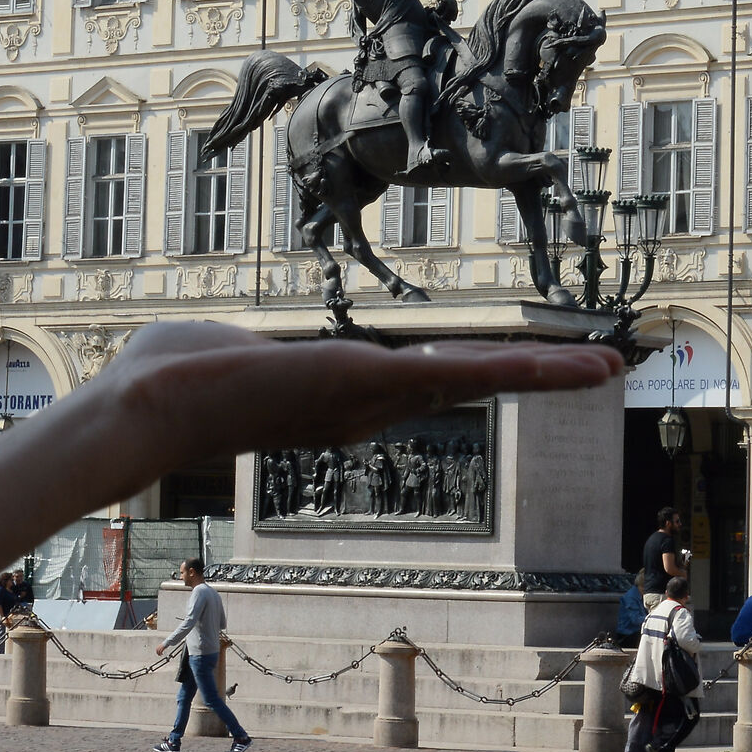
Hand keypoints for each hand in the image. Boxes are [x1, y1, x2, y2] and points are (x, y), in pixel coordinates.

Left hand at [100, 321, 620, 466]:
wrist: (144, 406)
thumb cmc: (168, 379)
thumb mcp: (228, 352)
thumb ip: (245, 349)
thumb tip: (227, 346)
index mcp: (344, 396)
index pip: (431, 380)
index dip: (485, 373)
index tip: (529, 367)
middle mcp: (368, 406)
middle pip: (471, 384)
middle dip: (539, 376)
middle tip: (604, 370)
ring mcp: (371, 398)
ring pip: (477, 379)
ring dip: (546, 372)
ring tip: (606, 366)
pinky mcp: (366, 382)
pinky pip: (454, 373)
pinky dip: (512, 367)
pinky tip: (557, 364)